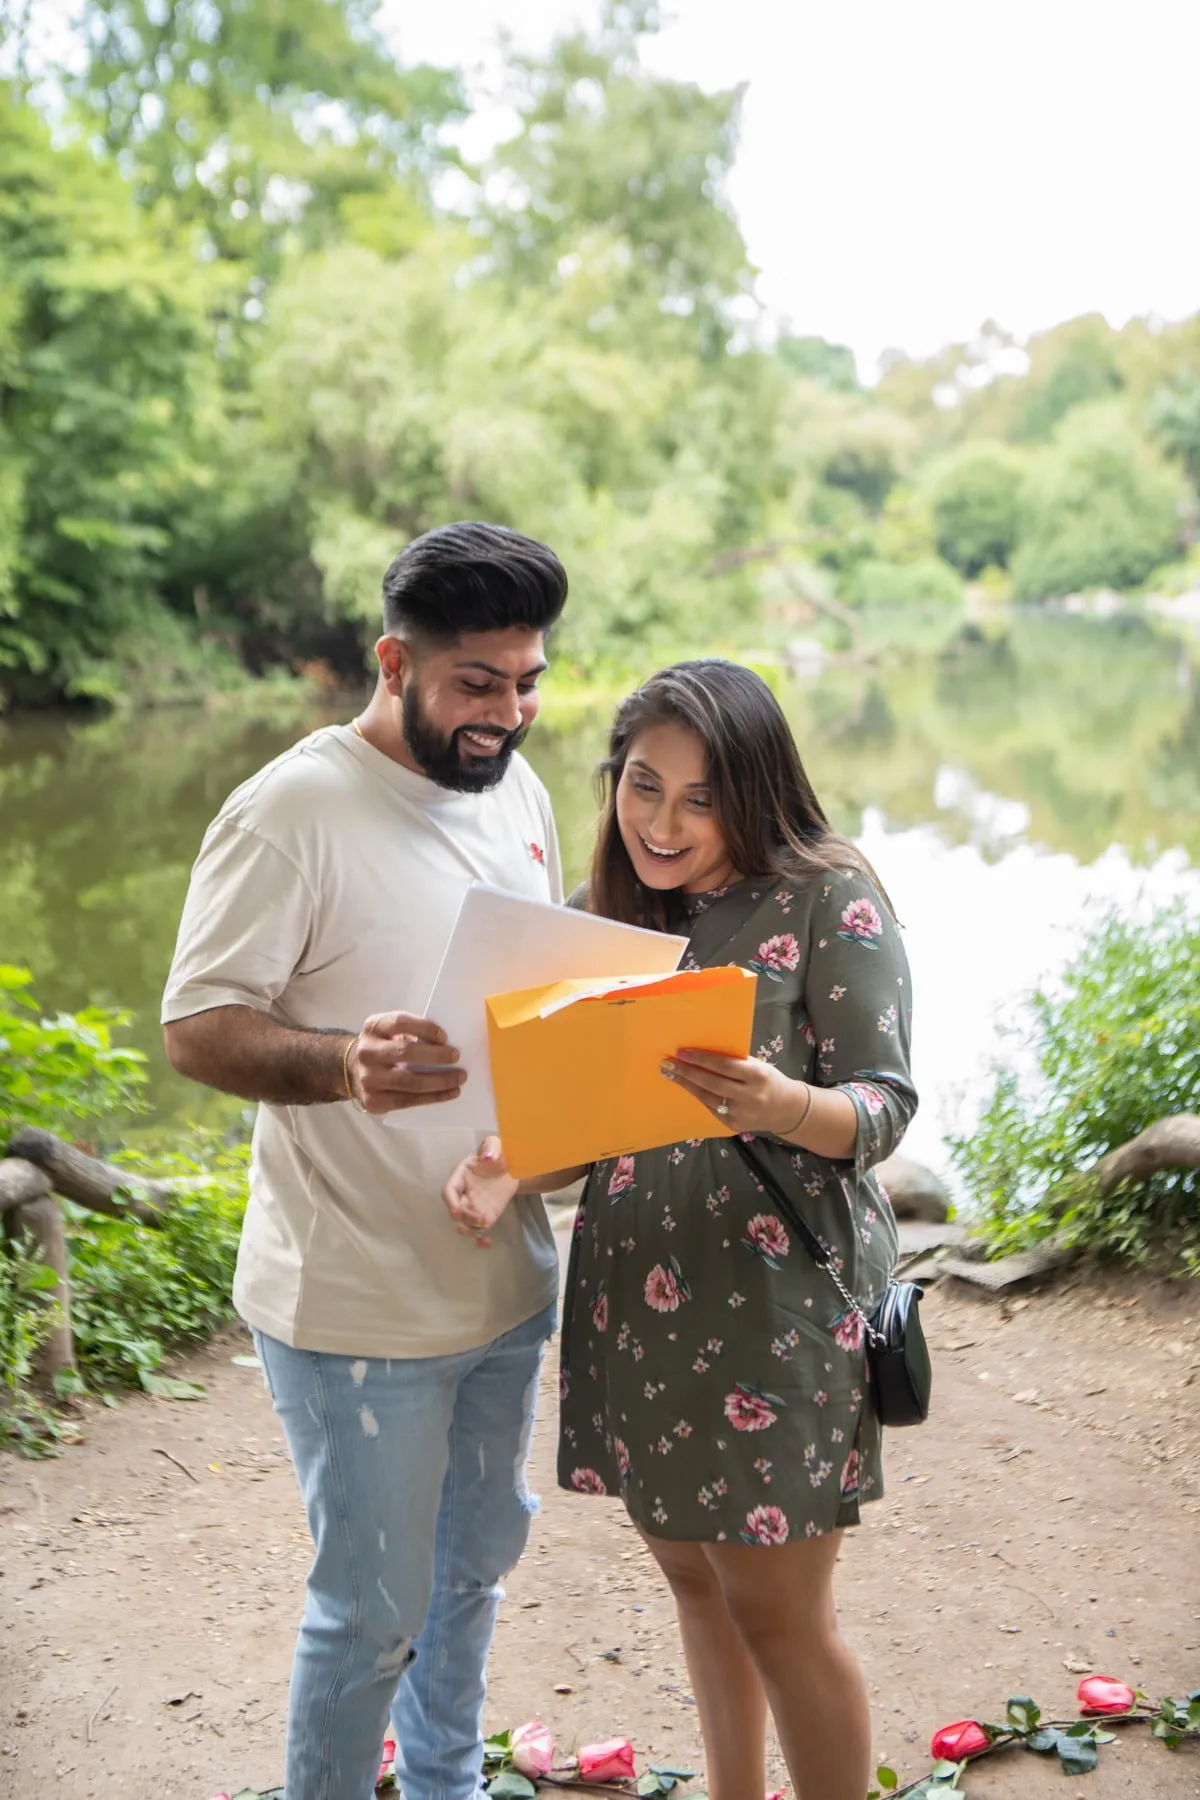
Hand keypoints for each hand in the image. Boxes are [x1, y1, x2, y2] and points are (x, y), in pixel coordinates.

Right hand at [347, 1012, 464, 1113]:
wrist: (353, 1071)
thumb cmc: (384, 1047)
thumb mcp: (390, 1032)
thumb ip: (411, 1032)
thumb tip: (447, 1044)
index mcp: (373, 1027)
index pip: (400, 1023)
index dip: (424, 1028)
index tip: (445, 1036)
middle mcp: (366, 1051)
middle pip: (404, 1052)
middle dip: (435, 1055)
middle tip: (457, 1056)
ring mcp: (368, 1078)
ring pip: (409, 1081)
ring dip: (440, 1080)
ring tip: (460, 1077)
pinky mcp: (374, 1101)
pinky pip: (409, 1101)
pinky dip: (434, 1097)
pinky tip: (451, 1092)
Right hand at [442, 1136, 518, 1248]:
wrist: (514, 1165)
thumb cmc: (500, 1152)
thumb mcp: (495, 1143)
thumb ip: (491, 1146)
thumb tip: (488, 1156)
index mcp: (461, 1175)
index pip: (449, 1191)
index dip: (451, 1202)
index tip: (456, 1212)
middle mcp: (463, 1193)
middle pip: (456, 1210)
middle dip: (464, 1219)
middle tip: (480, 1221)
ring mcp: (474, 1206)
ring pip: (465, 1223)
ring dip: (471, 1230)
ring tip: (483, 1234)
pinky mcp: (486, 1215)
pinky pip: (480, 1229)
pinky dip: (481, 1238)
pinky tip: (486, 1245)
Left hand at [662, 1049, 808, 1137]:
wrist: (786, 1110)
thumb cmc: (768, 1080)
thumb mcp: (758, 1066)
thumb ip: (736, 1062)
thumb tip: (704, 1053)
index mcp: (757, 1075)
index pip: (724, 1066)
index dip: (702, 1059)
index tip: (682, 1052)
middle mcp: (749, 1096)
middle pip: (712, 1083)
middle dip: (687, 1072)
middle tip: (667, 1063)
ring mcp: (741, 1113)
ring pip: (707, 1097)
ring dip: (686, 1085)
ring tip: (670, 1074)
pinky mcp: (734, 1125)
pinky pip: (711, 1108)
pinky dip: (698, 1096)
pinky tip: (687, 1087)